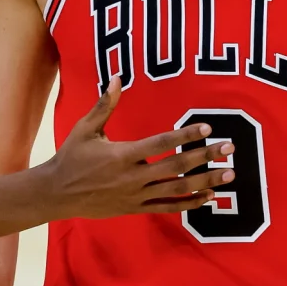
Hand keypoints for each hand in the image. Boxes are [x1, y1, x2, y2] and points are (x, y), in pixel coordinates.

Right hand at [39, 76, 234, 219]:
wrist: (56, 194)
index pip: (161, 143)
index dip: (185, 136)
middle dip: (206, 157)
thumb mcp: (85, 128)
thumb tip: (117, 77)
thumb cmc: (71, 157)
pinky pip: (168, 207)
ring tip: (230, 175)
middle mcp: (133, 177)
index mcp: (122, 155)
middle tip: (230, 149)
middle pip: (177, 167)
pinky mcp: (136, 208)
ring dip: (206, 181)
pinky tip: (209, 197)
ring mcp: (136, 195)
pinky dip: (190, 203)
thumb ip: (105, 105)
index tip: (207, 127)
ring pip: (177, 189)